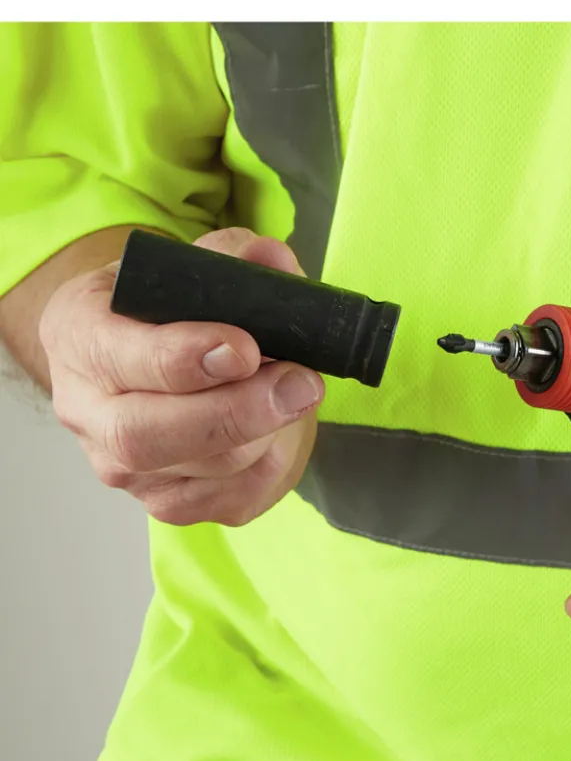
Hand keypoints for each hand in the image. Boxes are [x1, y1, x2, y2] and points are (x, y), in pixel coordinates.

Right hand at [39, 227, 324, 526]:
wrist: (150, 359)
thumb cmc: (169, 311)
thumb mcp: (190, 267)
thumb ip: (234, 258)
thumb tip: (274, 261)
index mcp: (80, 335)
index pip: (122, 359)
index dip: (186, 358)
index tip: (246, 350)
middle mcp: (88, 412)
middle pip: (149, 435)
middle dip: (237, 412)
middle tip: (300, 384)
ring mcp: (125, 468)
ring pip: (207, 469)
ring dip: (269, 432)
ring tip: (297, 391)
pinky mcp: (170, 503)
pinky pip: (234, 498)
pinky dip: (274, 462)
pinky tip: (283, 429)